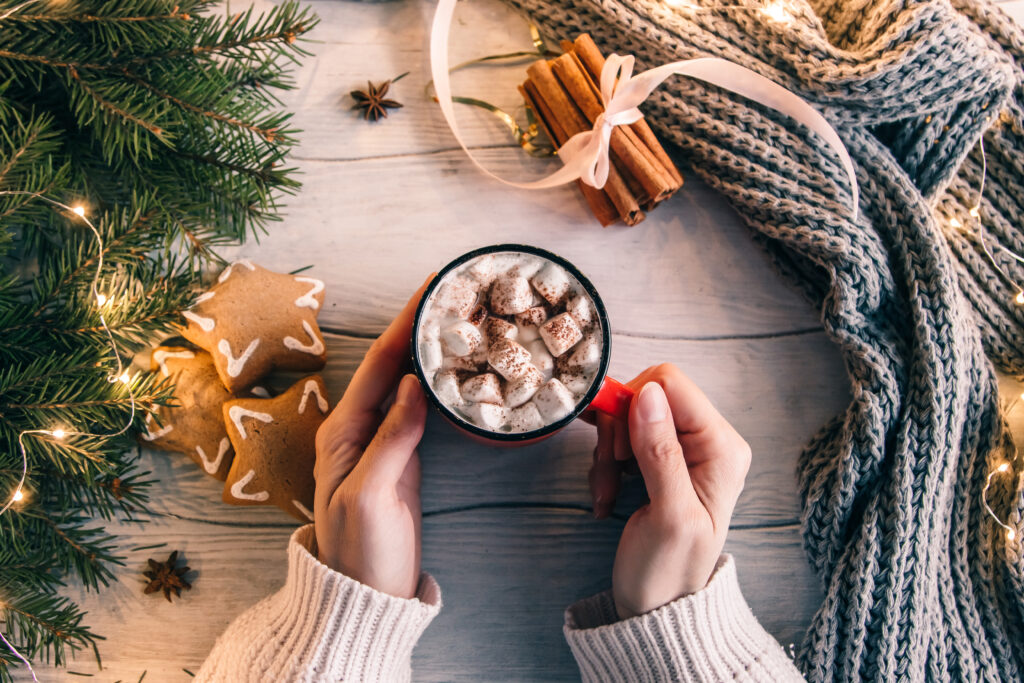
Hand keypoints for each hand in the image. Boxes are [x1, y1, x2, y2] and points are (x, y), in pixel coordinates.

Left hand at [312, 279, 430, 598]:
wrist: (367, 596)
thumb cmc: (360, 551)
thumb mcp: (372, 494)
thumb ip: (392, 438)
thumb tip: (416, 382)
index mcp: (345, 429)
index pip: (381, 362)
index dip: (406, 322)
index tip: (432, 287)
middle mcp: (361, 427)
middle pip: (395, 363)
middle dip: (422, 325)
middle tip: (456, 293)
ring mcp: (383, 441)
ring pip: (411, 381)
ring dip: (432, 350)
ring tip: (461, 320)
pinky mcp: (404, 458)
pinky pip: (423, 408)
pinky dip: (441, 383)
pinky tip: (458, 370)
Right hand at [592, 364, 750, 619]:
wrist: (657, 608)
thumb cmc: (668, 571)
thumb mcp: (667, 515)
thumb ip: (661, 452)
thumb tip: (647, 394)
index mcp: (722, 447)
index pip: (670, 384)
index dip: (632, 406)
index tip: (616, 449)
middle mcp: (708, 440)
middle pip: (645, 397)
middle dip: (616, 435)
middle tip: (610, 475)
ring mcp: (684, 450)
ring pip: (628, 417)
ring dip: (607, 455)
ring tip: (606, 493)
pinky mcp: (661, 460)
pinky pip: (622, 439)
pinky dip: (606, 464)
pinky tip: (607, 495)